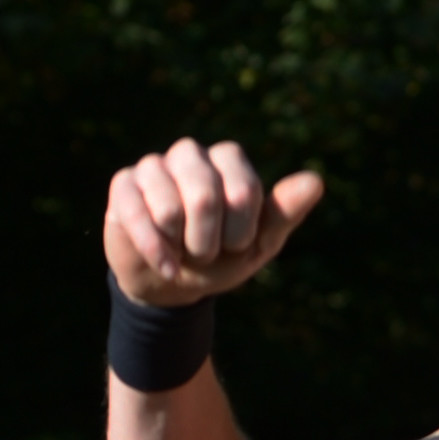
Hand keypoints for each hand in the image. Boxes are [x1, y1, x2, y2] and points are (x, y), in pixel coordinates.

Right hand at [105, 139, 326, 307]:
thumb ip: (284, 212)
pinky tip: (167, 266)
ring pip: (169, 209)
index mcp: (229, 159)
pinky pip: (138, 216)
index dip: (240, 231)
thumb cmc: (221, 257)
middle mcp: (190, 154)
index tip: (237, 245)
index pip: (243, 190)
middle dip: (208, 242)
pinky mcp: (122, 187)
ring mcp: (153, 167)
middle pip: (204, 196)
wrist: (172, 285)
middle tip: (206, 252)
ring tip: (182, 251)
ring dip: (180, 247)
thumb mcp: (259, 243)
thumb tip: (315, 181)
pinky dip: (156, 251)